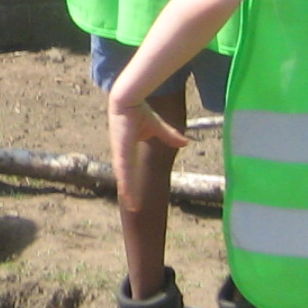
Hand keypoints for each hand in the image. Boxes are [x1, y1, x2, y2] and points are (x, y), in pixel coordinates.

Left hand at [106, 91, 188, 209]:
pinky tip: (126, 194)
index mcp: (127, 151)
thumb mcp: (157, 127)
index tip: (133, 195)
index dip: (130, 183)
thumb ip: (170, 136)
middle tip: (133, 208)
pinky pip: (124, 170)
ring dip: (128, 192)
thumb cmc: (138, 110)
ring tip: (133, 207)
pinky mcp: (121, 151)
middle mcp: (122, 155)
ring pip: (124, 178)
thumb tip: (186, 143)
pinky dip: (125, 182)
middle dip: (129, 193)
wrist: (129, 99)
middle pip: (125, 178)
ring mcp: (120, 154)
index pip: (128, 171)